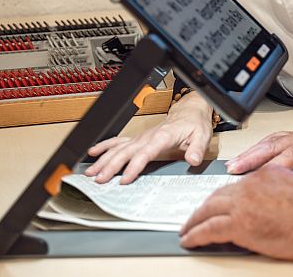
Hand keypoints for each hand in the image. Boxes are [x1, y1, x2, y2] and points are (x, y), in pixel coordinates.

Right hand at [84, 92, 214, 183]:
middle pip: (126, 151)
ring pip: (118, 147)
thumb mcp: (202, 136)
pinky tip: (92, 152)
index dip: (134, 166)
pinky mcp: (138, 139)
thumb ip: (197, 148)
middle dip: (111, 166)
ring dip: (103, 159)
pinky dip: (104, 146)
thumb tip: (193, 159)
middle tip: (100, 180)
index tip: (125, 178)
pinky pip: (118, 141)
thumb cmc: (194, 124)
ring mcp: (141, 137)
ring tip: (90, 172)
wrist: (189, 112)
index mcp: (163, 136)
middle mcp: (148, 136)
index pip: (146, 153)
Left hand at [180, 166, 292, 259]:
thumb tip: (266, 205)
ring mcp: (244, 204)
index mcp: (265, 173)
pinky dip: (196, 234)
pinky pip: (208, 229)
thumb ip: (275, 192)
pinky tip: (190, 239)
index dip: (223, 196)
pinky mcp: (240, 224)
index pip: (235, 185)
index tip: (217, 203)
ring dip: (195, 221)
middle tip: (196, 216)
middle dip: (204, 207)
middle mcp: (250, 185)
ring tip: (188, 229)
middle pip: (218, 195)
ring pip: (208, 210)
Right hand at [226, 112, 292, 183]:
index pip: (291, 154)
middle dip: (251, 157)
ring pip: (271, 142)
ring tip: (233, 166)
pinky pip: (276, 142)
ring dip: (251, 153)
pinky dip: (260, 150)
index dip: (273, 166)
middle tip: (232, 170)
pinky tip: (250, 159)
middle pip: (273, 145)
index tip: (257, 179)